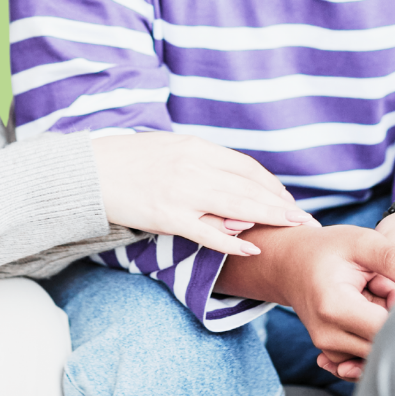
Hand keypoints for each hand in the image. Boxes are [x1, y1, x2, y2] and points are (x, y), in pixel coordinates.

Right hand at [90, 132, 315, 255]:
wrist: (89, 172)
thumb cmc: (129, 161)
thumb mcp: (170, 149)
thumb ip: (200, 163)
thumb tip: (229, 183)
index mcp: (196, 147)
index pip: (246, 167)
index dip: (271, 185)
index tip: (287, 200)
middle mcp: (194, 165)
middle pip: (249, 186)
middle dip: (281, 204)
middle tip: (305, 219)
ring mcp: (181, 191)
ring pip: (237, 206)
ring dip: (269, 218)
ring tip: (292, 228)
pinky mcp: (167, 215)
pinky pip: (206, 231)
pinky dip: (231, 242)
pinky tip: (252, 248)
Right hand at [313, 196, 394, 380]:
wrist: (291, 263)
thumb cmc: (328, 248)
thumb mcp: (360, 241)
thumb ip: (391, 256)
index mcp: (335, 307)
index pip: (386, 328)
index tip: (394, 286)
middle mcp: (329, 336)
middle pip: (385, 343)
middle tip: (384, 288)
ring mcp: (329, 349)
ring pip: (378, 352)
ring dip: (384, 328)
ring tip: (373, 298)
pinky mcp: (334, 354)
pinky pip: (367, 356)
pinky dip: (374, 336)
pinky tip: (367, 311)